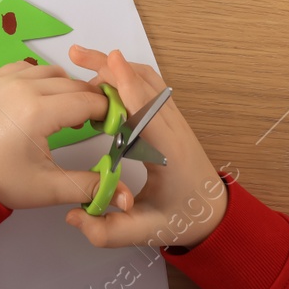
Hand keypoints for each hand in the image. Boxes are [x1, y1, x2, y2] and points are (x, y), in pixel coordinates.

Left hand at [0, 59, 115, 210]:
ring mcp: (4, 79)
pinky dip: (41, 79)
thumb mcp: (49, 187)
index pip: (88, 101)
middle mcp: (21, 87)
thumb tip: (126, 197)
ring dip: (66, 88)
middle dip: (89, 101)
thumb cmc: (1, 181)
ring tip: (66, 115)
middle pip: (73, 84)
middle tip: (93, 123)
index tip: (113, 126)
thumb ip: (90, 185)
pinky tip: (42, 101)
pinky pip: (28, 67)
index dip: (107, 113)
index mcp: (37, 112)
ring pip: (52, 72)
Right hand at [63, 46, 226, 249]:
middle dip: (111, 66)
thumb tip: (73, 215)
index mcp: (169, 153)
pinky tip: (107, 78)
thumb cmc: (183, 220)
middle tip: (76, 55)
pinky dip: (127, 75)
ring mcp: (175, 121)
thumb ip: (108, 231)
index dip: (128, 84)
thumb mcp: (146, 232)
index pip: (147, 111)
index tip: (110, 61)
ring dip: (118, 67)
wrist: (216, 215)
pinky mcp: (170, 119)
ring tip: (85, 61)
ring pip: (149, 80)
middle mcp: (174, 130)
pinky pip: (150, 86)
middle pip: (146, 84)